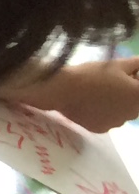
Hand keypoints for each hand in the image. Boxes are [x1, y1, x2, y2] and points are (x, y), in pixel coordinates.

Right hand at [1, 57, 138, 133]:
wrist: (63, 90)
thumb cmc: (91, 74)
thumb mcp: (117, 64)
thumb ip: (135, 64)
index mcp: (138, 95)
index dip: (134, 80)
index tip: (126, 75)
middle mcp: (132, 113)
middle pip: (135, 103)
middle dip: (128, 93)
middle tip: (111, 83)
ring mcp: (117, 123)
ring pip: (122, 113)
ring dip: (117, 105)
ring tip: (99, 94)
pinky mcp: (102, 130)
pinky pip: (108, 120)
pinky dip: (103, 114)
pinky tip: (91, 104)